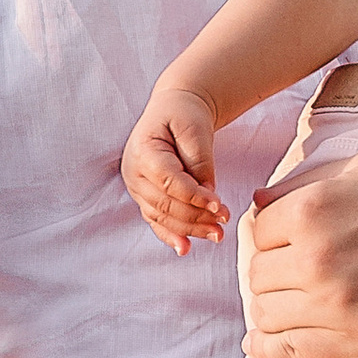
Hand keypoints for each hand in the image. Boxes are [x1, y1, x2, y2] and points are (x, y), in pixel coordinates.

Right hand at [124, 86, 228, 251]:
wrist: (173, 108)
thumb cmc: (184, 114)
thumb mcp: (195, 127)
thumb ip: (200, 160)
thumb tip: (208, 195)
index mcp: (142, 150)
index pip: (169, 181)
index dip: (194, 196)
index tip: (219, 205)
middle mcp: (133, 172)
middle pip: (164, 204)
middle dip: (196, 217)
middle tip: (223, 223)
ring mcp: (136, 187)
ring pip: (162, 216)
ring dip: (189, 229)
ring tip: (216, 235)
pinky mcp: (144, 196)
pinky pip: (156, 220)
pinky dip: (170, 235)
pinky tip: (185, 249)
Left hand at [244, 150, 357, 357]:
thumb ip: (311, 185)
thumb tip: (260, 201)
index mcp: (319, 208)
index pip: (259, 231)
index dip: (275, 235)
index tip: (293, 240)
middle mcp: (321, 259)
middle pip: (258, 276)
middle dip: (276, 272)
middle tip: (302, 271)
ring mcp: (341, 307)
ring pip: (267, 316)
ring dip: (277, 308)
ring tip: (301, 301)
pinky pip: (287, 356)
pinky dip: (269, 351)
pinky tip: (272, 341)